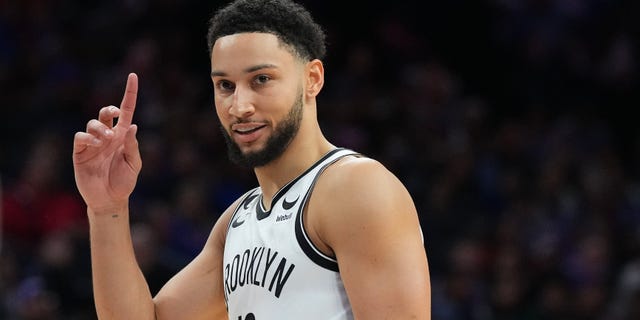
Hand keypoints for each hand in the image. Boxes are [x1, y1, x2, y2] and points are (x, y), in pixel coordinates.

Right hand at [73, 73, 141, 213]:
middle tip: (114, 115)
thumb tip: (134, 126)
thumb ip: (133, 146)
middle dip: (108, 109)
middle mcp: (108, 136)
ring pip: (92, 123)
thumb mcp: (134, 164)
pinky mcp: (80, 152)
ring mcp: (93, 143)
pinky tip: (96, 144)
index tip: (133, 76)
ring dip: (100, 128)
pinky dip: (88, 137)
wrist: (110, 200)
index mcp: (123, 136)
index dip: (129, 93)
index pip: (126, 111)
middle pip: (105, 113)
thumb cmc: (124, 182)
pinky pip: (80, 137)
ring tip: (107, 140)